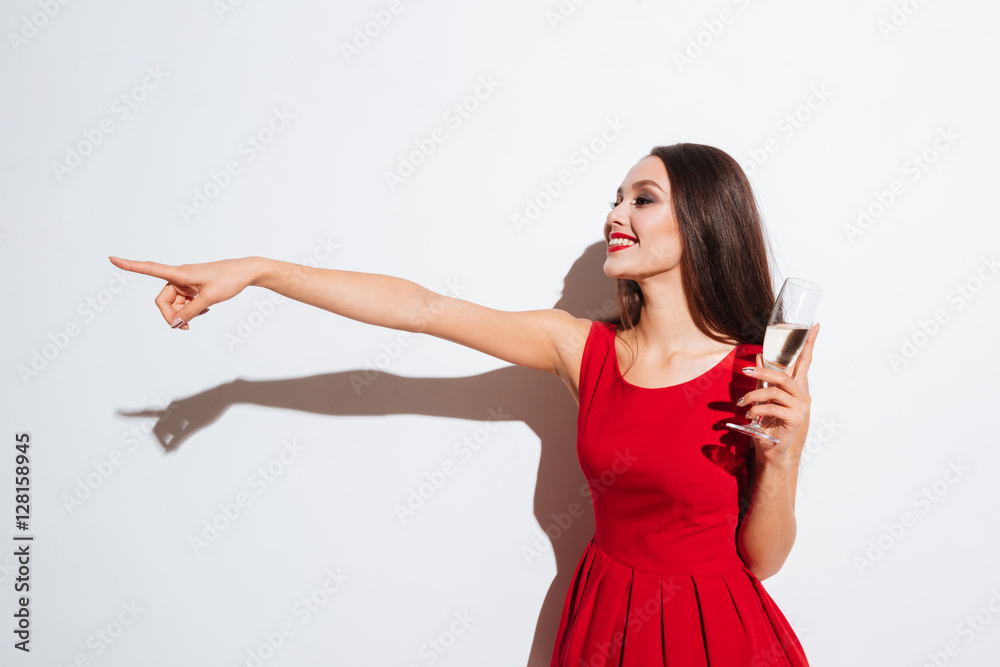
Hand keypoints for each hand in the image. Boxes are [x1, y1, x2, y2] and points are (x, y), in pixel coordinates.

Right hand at [108, 256, 257, 328]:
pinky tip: (204, 310)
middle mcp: (179, 276)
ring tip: (200, 315)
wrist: (246, 272)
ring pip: (174, 304)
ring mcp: (186, 283)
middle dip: (171, 315)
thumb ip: (191, 311)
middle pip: (163, 300)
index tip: (112, 258)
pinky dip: (190, 310)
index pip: (150, 268)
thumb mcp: (210, 299)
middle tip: (185, 327)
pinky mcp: (193, 288)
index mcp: (180, 273)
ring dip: (182, 314)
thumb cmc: (229, 279)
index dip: (130, 266)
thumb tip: (174, 323)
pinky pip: (184, 303)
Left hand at [739, 323, 818, 461]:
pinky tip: (750, 415)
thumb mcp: (763, 397)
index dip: (809, 343)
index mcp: (797, 387)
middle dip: (762, 371)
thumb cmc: (768, 423)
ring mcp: (801, 407)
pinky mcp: (796, 418)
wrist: (770, 448)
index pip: (805, 362)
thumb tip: (760, 355)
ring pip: (774, 391)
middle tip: (745, 370)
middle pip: (783, 375)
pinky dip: (757, 409)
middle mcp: (803, 395)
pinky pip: (772, 407)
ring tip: (742, 403)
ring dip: (753, 395)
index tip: (815, 326)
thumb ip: (763, 377)